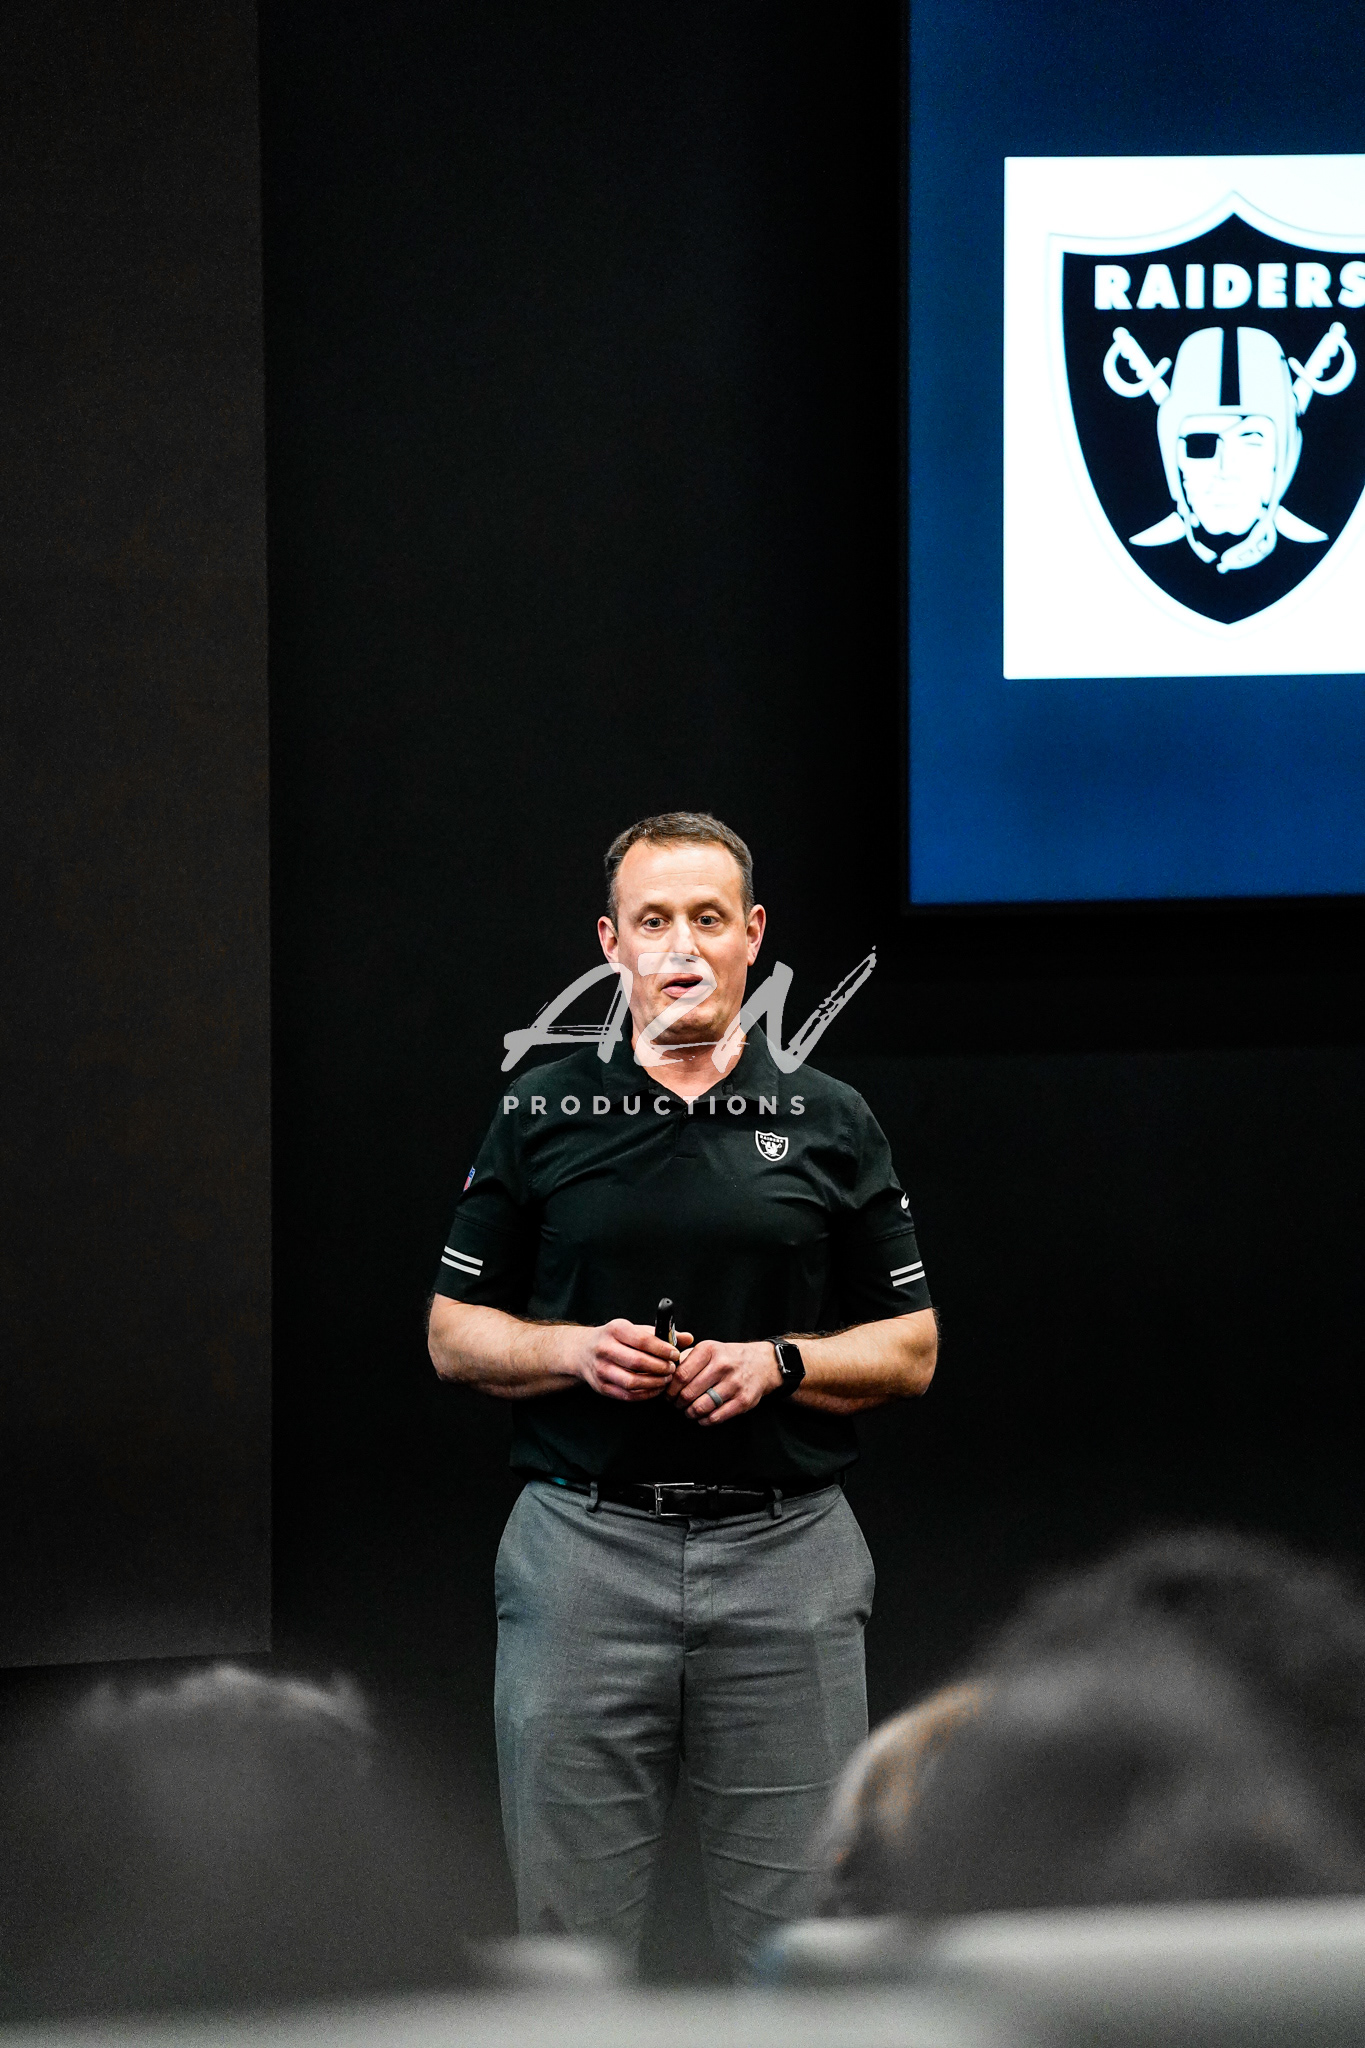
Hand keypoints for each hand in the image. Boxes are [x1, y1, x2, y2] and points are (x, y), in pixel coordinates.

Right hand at [563, 1318, 693, 1401]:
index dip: (662, 1349)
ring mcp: (601, 1369)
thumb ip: (662, 1334)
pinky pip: (627, 1395)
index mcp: (615, 1330)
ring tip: (666, 1379)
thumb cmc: (616, 1339)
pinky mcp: (601, 1387)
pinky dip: (646, 1394)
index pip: (642, 1340)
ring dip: (654, 1383)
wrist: (583, 1351)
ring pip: (632, 1382)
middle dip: (660, 1367)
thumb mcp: (634, 1330)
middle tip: (673, 1369)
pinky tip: (656, 1389)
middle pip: (638, 1362)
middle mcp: (604, 1349)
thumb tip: (689, 1338)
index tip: (676, 1354)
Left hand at [668, 1339, 782, 1423]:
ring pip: (701, 1407)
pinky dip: (705, 1420)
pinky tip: (703, 1417)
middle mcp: (722, 1365)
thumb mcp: (709, 1349)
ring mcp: (734, 1383)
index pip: (680, 1374)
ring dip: (690, 1413)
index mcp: (709, 1350)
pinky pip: (717, 1417)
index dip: (670, 1389)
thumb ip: (687, 1359)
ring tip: (689, 1411)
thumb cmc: (729, 1358)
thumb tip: (667, 1375)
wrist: (762, 1362)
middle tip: (677, 1404)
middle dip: (678, 1403)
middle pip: (688, 1392)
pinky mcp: (743, 1400)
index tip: (668, 1394)